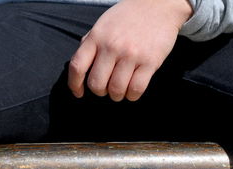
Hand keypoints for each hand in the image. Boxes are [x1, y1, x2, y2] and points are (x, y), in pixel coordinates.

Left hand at [68, 0, 191, 101]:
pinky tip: (132, 89)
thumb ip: (91, 43)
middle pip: (96, 84)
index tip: (78, 92)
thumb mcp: (103, 24)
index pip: (77, 66)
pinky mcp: (149, 62)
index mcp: (97, 37)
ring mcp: (131, 55)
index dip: (74, 84)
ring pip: (116, 90)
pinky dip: (132, 95)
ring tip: (121, 90)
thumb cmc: (130, 16)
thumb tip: (80, 65)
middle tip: (106, 89)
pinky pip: (136, 89)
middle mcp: (112, 46)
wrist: (158, 5)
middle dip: (100, 92)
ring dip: (117, 95)